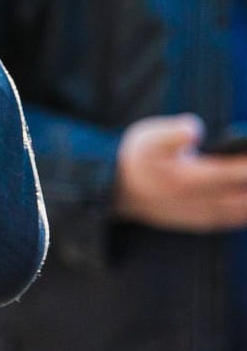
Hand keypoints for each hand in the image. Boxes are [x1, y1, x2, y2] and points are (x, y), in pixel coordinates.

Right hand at [113, 114, 246, 231]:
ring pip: (243, 211)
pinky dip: (244, 211)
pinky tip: (245, 198)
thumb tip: (194, 128)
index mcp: (191, 179)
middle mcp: (201, 201)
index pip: (236, 172)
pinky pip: (233, 220)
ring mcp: (202, 215)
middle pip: (245, 195)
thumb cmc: (135, 160)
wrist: (116, 189)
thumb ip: (173, 133)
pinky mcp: (199, 222)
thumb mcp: (148, 138)